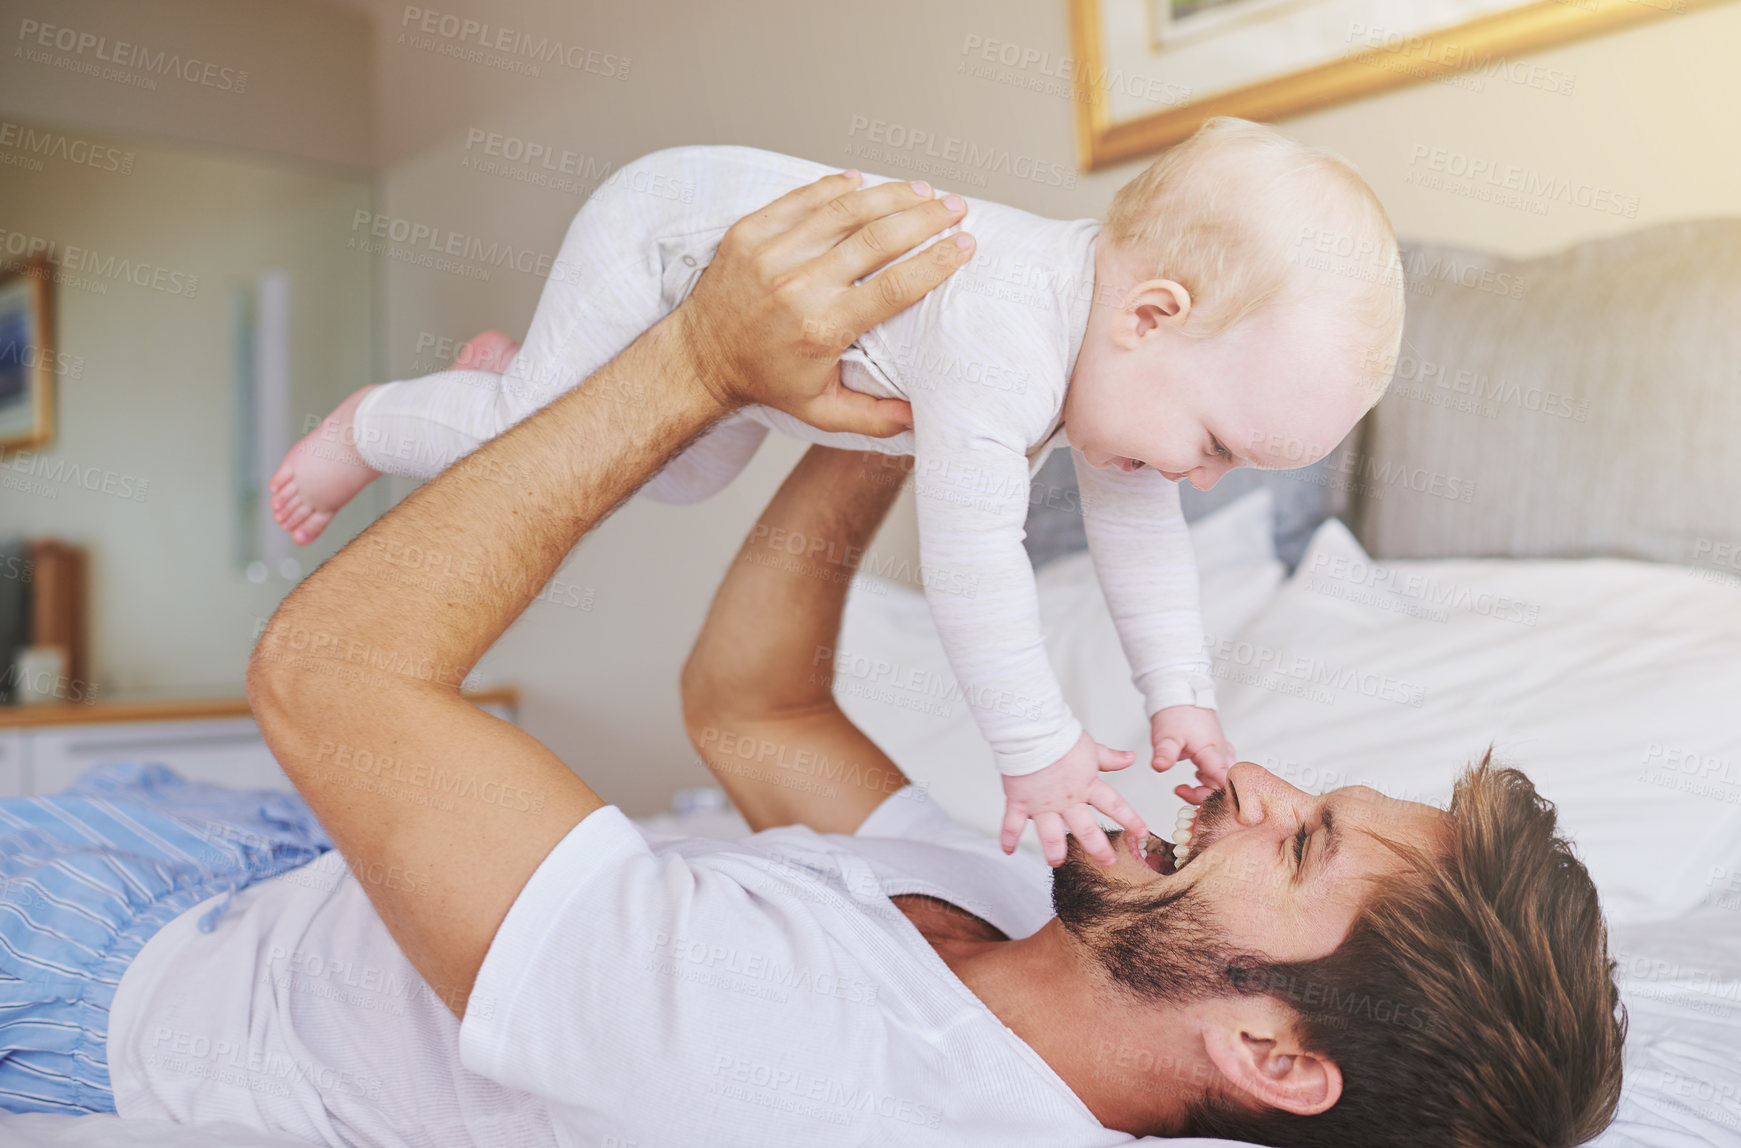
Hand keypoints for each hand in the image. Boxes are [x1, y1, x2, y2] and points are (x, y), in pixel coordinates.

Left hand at [674, 171, 973, 436]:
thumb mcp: (821, 410)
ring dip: (890, 195)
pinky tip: (865, 181)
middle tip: (956, 207)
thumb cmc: (766, 380)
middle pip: (877, 239)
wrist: (701, 357)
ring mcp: (771, 254)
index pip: (895, 287)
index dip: (935, 263)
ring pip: (844, 211)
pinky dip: (837, 188)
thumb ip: (874, 417)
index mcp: (822, 328)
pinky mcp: (750, 232)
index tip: (965, 245)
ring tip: (922, 190)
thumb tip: (921, 416)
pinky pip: (802, 200)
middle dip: (925, 218)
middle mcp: (798, 287)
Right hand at [1000, 731, 1148, 867]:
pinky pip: (1012, 823)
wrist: (1030, 729)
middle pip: (1086, 829)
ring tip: (1056, 862)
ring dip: (1054, 851)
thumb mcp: (1090, 747)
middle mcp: (1066, 799)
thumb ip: (1109, 758)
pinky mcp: (1020, 800)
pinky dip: (1008, 838)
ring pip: (1050, 834)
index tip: (1142, 832)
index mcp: (1086, 785)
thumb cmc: (1058, 735)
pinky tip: (1007, 851)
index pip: (1114, 805)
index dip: (1130, 819)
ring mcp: (1042, 803)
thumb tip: (1130, 758)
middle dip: (1098, 847)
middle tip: (1107, 861)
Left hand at [1150, 705, 1234, 804]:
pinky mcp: (1217, 752)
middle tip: (1181, 791)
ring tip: (1183, 788)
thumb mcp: (1166, 736)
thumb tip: (1159, 767)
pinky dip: (1209, 780)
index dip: (1219, 797)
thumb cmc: (1176, 714)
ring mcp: (1222, 753)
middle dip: (1206, 796)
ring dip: (1206, 789)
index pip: (1224, 781)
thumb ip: (1164, 753)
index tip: (1201, 802)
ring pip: (1223, 780)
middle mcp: (1222, 755)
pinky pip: (1221, 772)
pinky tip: (1195, 779)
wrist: (1182, 696)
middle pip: (1224, 786)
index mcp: (1212, 753)